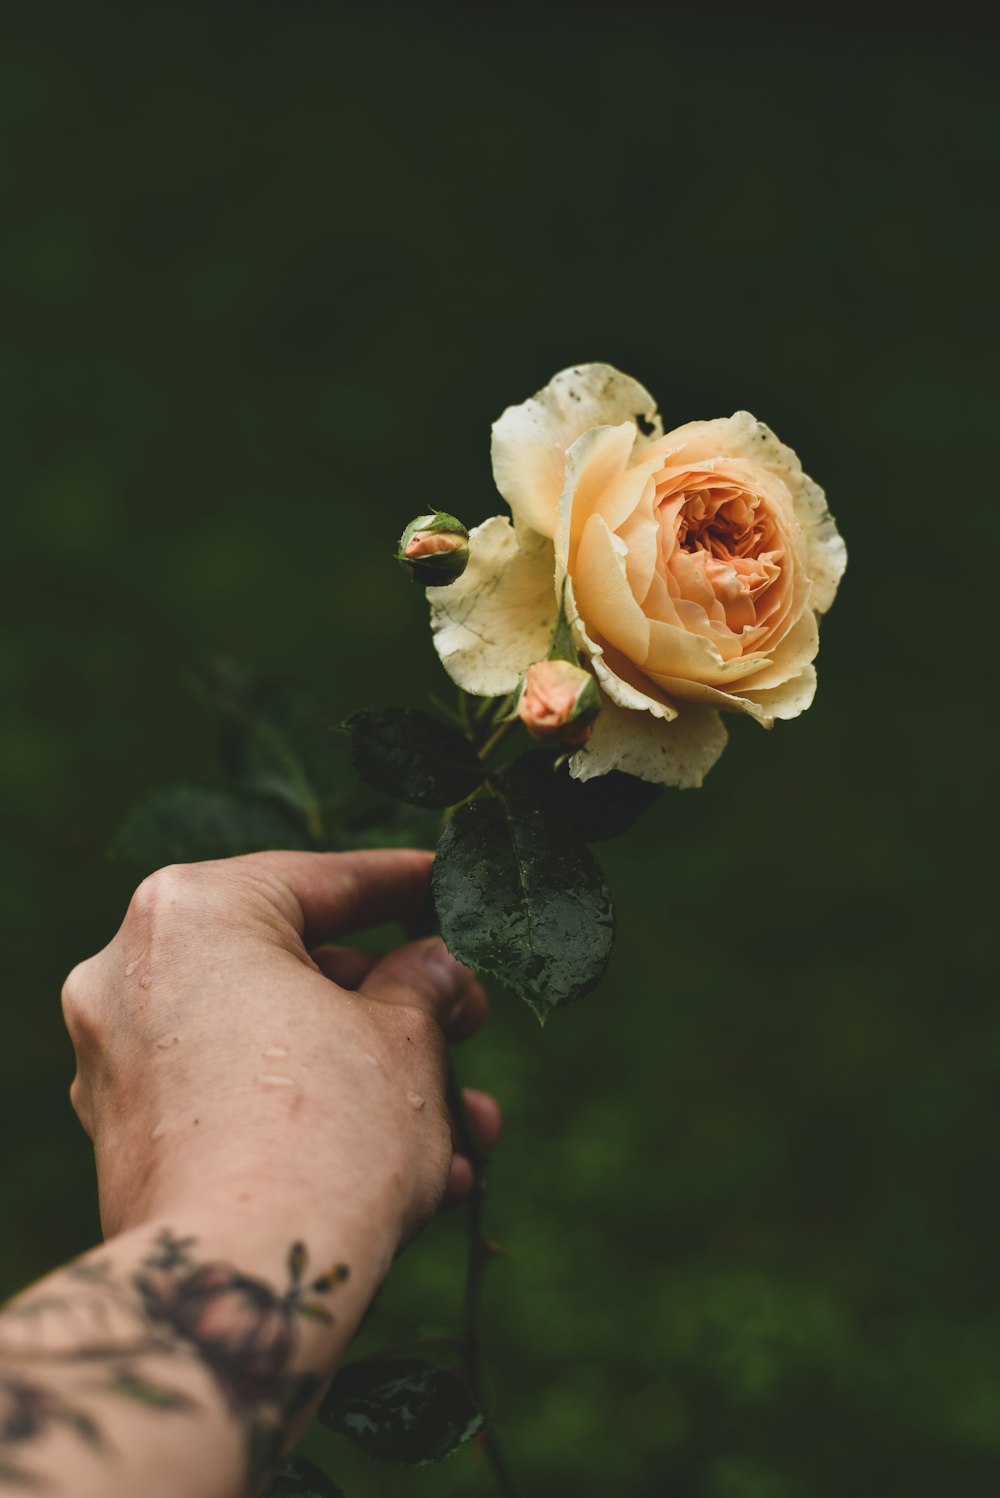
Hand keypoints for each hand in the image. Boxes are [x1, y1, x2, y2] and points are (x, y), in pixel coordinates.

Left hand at [61, 850, 499, 1263]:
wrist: (241, 1288)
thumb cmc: (330, 1133)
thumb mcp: (405, 1038)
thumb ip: (424, 984)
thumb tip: (437, 968)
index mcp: (196, 912)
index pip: (323, 881)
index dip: (405, 884)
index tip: (452, 887)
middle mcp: (136, 974)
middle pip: (298, 969)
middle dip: (401, 1013)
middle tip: (470, 1026)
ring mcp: (124, 1063)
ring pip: (280, 1048)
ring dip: (380, 1083)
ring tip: (471, 1132)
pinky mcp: (132, 1144)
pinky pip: (246, 1105)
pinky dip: (322, 1124)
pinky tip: (423, 1176)